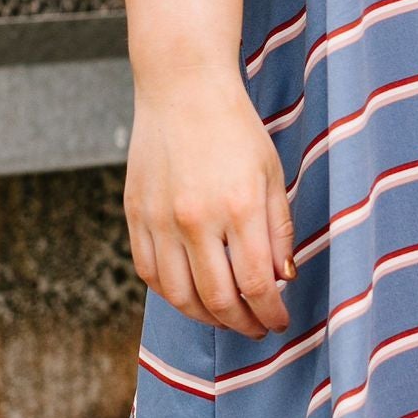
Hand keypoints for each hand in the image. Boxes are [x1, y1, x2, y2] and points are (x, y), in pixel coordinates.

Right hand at [124, 69, 295, 336]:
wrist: (182, 89)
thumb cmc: (235, 129)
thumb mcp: (272, 175)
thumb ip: (279, 230)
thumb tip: (281, 279)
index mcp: (239, 206)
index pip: (256, 284)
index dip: (270, 312)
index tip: (278, 321)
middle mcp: (196, 218)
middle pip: (218, 298)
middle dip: (242, 323)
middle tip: (255, 328)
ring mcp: (160, 219)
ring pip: (180, 295)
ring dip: (206, 317)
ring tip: (226, 319)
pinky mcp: (136, 215)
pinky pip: (150, 273)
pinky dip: (171, 294)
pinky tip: (190, 295)